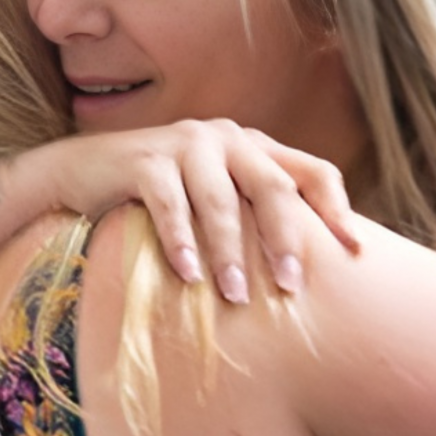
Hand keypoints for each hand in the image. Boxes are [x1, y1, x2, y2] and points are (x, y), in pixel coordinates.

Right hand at [9, 121, 358, 302]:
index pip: (312, 171)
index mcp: (254, 148)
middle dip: (284, 239)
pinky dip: (180, 242)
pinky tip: (187, 275)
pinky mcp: (144, 158)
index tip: (354, 252)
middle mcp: (226, 138)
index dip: (337, 210)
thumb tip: (302, 277)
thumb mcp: (214, 202)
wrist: (82, 174)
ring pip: (220, 201)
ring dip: (228, 253)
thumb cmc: (160, 201)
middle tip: (291, 287)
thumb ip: (252, 218)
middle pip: (272, 186)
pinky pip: (170, 204)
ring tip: (235, 297)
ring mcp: (185, 144)